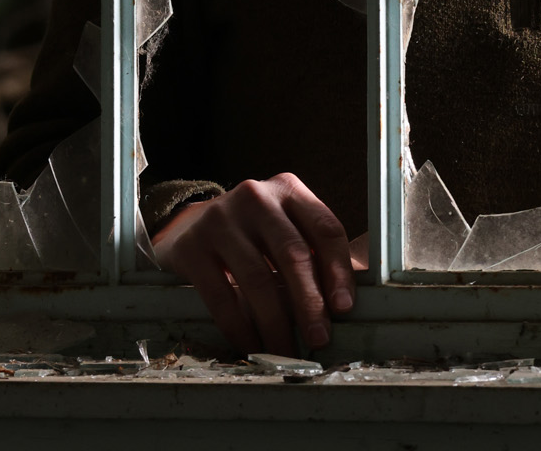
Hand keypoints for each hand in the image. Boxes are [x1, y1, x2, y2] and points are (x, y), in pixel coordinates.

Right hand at [152, 173, 355, 355]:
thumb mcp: (284, 228)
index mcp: (288, 189)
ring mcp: (221, 219)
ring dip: (276, 324)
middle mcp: (256, 197)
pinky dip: (240, 328)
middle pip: (293, 254)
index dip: (339, 271)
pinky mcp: (193, 246)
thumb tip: (353, 297)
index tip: (345, 309)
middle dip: (310, 303)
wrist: (187, 226)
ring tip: (287, 352)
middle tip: (319, 338)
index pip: (325, 228)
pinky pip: (221, 295)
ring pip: (258, 279)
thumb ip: (315, 252)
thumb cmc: (251, 234)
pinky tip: (253, 347)